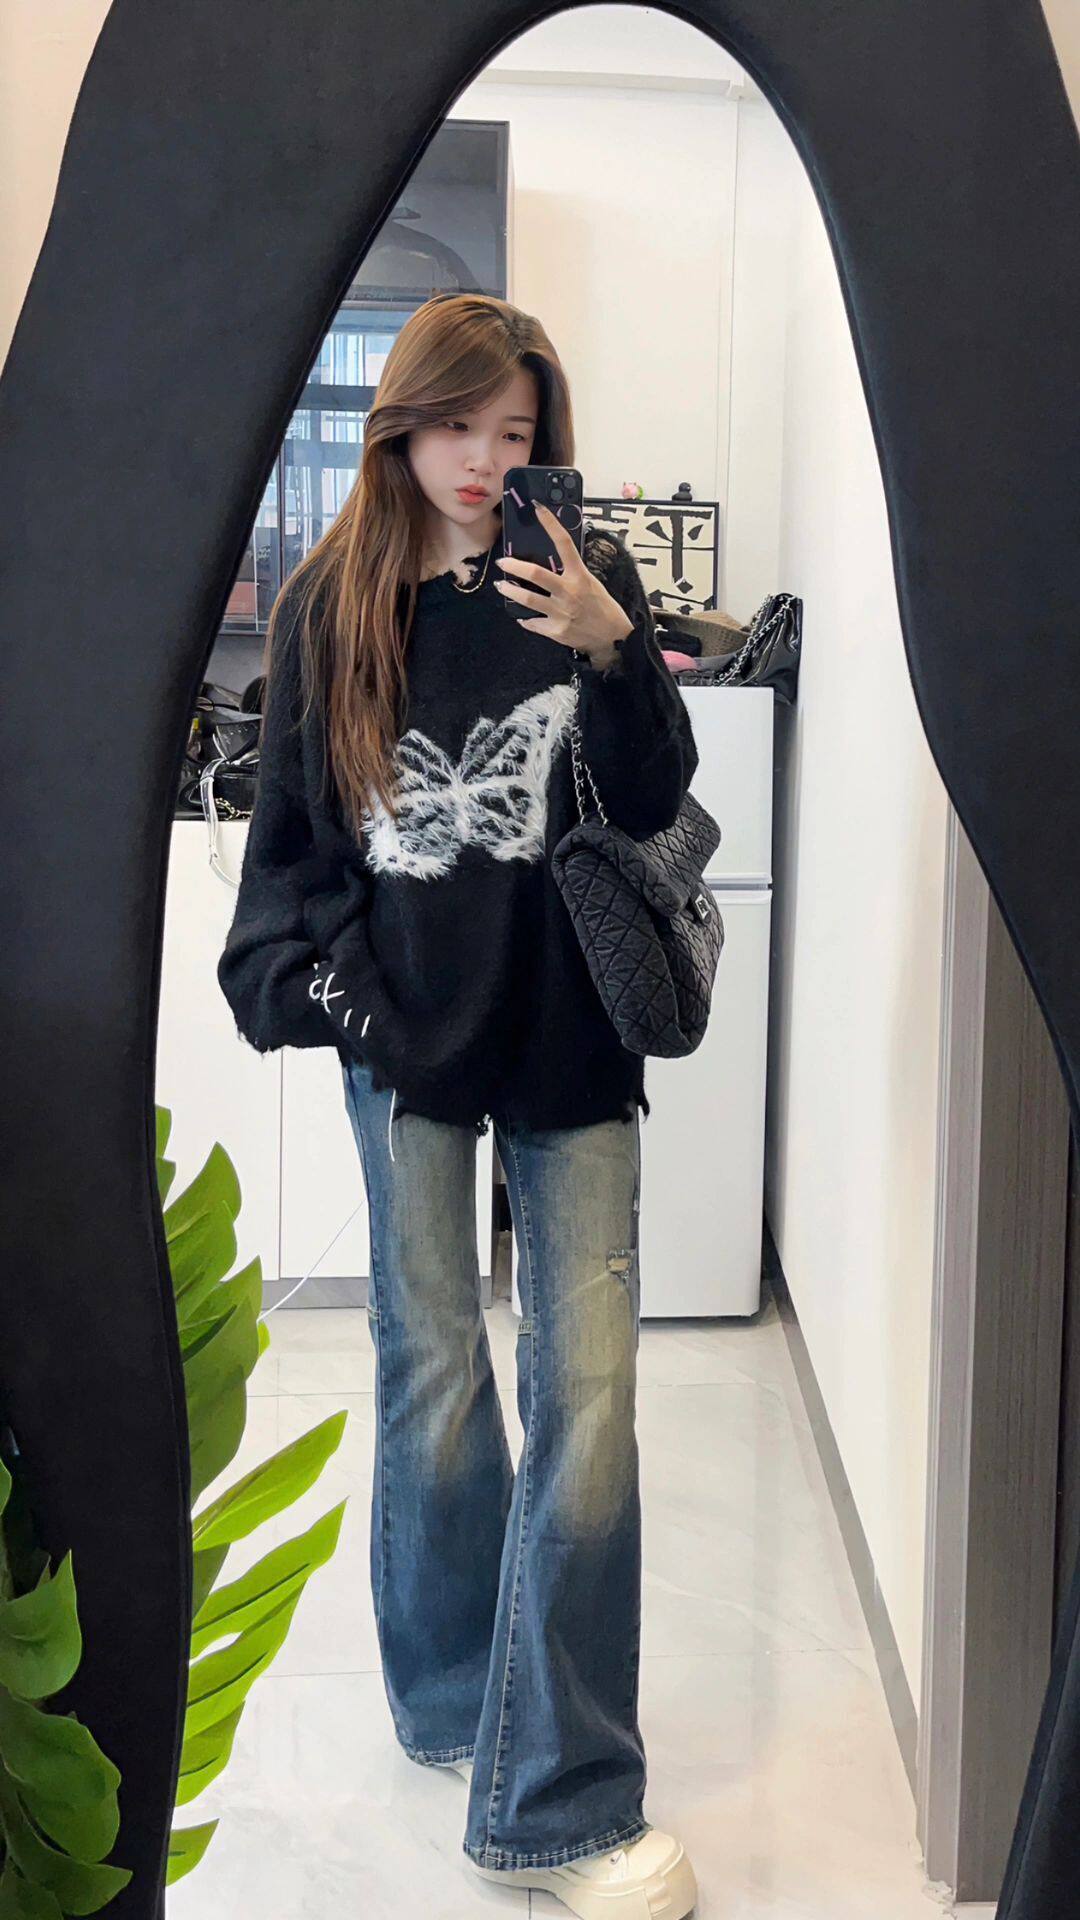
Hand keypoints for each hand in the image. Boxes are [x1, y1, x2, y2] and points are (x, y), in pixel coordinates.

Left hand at [495, 503, 632, 668]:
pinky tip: (522, 616)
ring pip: (527, 599)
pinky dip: (525, 619)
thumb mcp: (591, 583)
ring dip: (510, 591)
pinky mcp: (555, 630)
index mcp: (580, 576)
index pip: (564, 544)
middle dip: (514, 566)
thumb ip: (572, 573)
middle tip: (502, 562)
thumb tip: (552, 562)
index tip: (537, 508)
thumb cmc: (602, 608)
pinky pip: (532, 622)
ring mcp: (560, 612)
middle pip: (535, 573)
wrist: (612, 638)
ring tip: (501, 586)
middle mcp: (568, 592)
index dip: (550, 524)